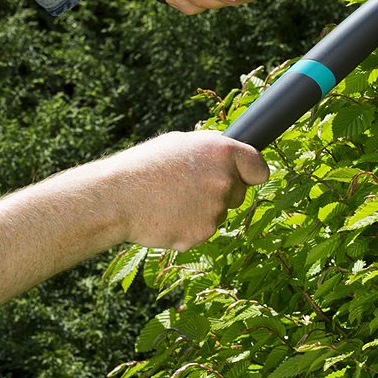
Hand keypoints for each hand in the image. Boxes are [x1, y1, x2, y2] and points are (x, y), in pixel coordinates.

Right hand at [100, 131, 269, 251]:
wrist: (119, 197)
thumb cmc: (145, 165)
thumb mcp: (179, 143)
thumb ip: (210, 150)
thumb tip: (227, 157)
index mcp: (222, 152)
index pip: (259, 168)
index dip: (251, 173)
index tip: (246, 177)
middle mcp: (225, 181)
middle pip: (239, 193)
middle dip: (221, 192)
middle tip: (189, 187)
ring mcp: (215, 211)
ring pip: (218, 213)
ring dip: (201, 210)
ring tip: (170, 200)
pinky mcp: (203, 234)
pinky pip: (202, 230)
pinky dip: (188, 226)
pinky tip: (167, 216)